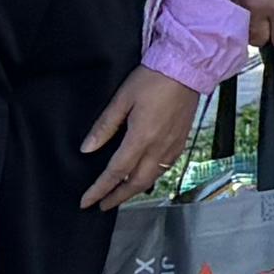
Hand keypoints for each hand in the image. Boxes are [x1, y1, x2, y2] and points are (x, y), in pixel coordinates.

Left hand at [73, 64, 200, 208]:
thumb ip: (104, 126)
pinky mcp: (181, 141)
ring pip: (152, 179)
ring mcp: (172, 145)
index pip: (115, 173)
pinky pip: (165, 168)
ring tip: (120, 194)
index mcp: (141, 137)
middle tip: (103, 205)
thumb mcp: (122, 99)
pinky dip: (151, 178)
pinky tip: (144, 175)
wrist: (187, 68)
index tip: (86, 201)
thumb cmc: (154, 79)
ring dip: (134, 190)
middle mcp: (159, 147)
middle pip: (136, 183)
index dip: (99, 190)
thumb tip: (87, 148)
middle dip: (118, 198)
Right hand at [238, 0, 273, 53]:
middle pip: (258, 41)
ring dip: (250, 29)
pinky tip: (245, 11)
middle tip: (268, 31)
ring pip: (244, 32)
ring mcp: (242, 5)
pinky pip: (234, 18)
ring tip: (256, 21)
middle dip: (264, 38)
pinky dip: (239, 18)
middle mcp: (259, 9)